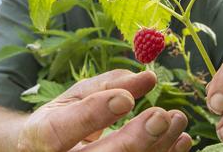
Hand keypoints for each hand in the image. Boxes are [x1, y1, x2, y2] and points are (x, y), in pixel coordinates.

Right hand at [18, 69, 192, 151]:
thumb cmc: (62, 120)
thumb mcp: (75, 97)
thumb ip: (107, 85)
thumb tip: (147, 77)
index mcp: (41, 137)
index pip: (59, 132)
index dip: (93, 115)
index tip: (126, 99)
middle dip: (132, 140)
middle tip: (160, 116)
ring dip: (156, 147)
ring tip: (177, 120)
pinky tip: (181, 140)